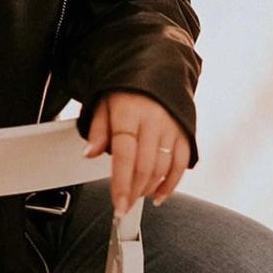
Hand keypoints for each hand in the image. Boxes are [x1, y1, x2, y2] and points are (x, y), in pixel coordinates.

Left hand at [83, 90, 189, 214]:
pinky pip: (181, 163)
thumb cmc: (125, 89)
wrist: (155, 67)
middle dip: (134, 191)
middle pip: (145, 166)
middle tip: (124, 205)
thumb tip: (88, 153)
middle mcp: (153, 121)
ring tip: (137, 196)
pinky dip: (172, 183)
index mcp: (129, 114)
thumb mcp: (103, 104)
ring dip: (149, 188)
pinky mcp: (185, 132)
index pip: (124, 156)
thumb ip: (97, 131)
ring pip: (163, 167)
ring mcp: (172, 127)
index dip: (121, 184)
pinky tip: (160, 195)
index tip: (118, 204)